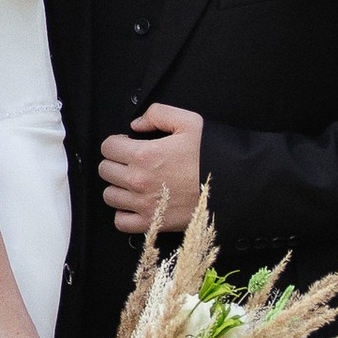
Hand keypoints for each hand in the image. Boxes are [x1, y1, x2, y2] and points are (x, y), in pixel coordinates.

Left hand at [101, 103, 203, 235]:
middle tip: (132, 162)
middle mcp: (139, 180)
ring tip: (135, 182)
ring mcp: (143, 204)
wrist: (232, 187)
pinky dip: (124, 213)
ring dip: (119, 187)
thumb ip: (158, 114)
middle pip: (105, 170)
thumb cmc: (212, 157)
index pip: (108, 147)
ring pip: (110, 195)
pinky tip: (135, 204)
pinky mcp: (151, 223)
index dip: (117, 143)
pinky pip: (121, 221)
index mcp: (145, 155)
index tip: (128, 145)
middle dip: (116, 162)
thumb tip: (137, 124)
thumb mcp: (189, 122)